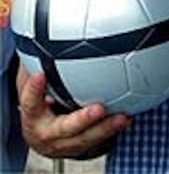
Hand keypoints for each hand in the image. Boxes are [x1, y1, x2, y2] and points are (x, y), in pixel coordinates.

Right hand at [16, 66, 131, 158]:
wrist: (45, 137)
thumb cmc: (40, 104)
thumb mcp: (33, 86)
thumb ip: (35, 64)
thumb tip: (40, 35)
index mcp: (33, 116)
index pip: (30, 103)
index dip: (34, 91)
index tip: (40, 74)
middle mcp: (48, 133)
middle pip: (64, 129)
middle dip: (82, 119)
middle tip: (99, 108)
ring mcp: (66, 143)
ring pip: (86, 139)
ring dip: (106, 128)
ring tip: (123, 116)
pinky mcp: (82, 146)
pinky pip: (98, 140)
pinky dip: (113, 130)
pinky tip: (127, 117)